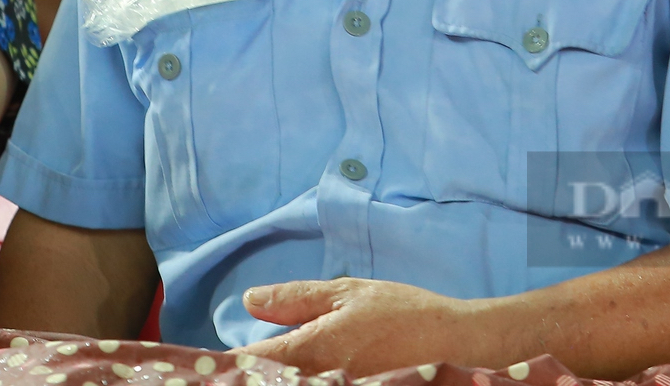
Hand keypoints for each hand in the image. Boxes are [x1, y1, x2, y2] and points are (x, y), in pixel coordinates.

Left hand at [242, 278, 496, 374]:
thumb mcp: (348, 292)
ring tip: (270, 371)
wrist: (455, 344)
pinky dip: (308, 383)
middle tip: (233, 373)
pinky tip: (306, 376)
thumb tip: (250, 301)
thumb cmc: (402, 313)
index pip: (255, 362)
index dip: (231, 363)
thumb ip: (296, 298)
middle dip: (253, 376)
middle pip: (271, 382)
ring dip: (279, 379)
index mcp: (314, 347)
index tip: (214, 362)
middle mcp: (322, 379)